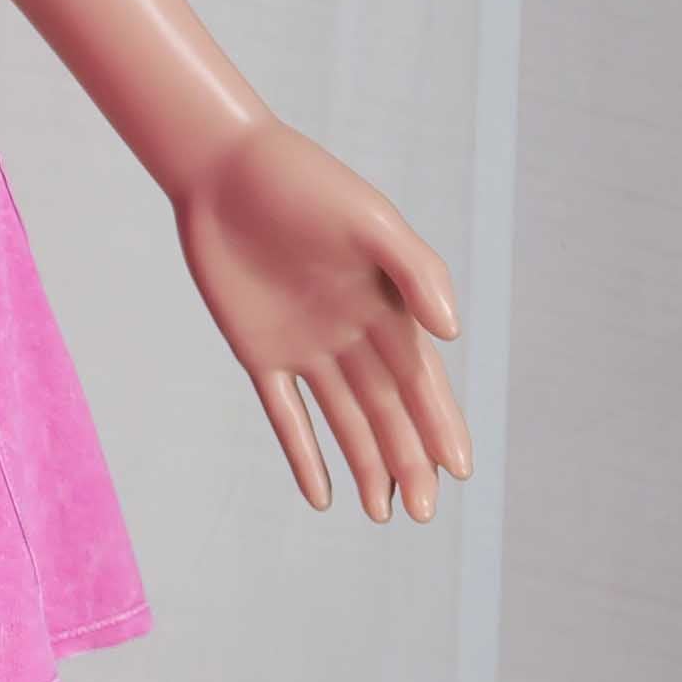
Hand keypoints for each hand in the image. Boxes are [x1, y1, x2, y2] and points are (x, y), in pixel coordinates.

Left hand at [172, 116, 471, 521]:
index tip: (458, 470)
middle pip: (387, 409)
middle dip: (407, 461)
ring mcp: (307, 344)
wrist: (223, 167)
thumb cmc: (304, 183)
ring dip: (366, 465)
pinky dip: (303, 453)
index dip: (439, 425)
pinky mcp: (259, 351)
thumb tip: (452, 334)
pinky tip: (320, 494)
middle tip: (423, 514)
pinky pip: (284, 412)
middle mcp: (353, 331)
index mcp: (388, 303)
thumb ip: (415, 271)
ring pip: (344, 419)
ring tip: (385, 513)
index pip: (421, 378)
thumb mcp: (369, 219)